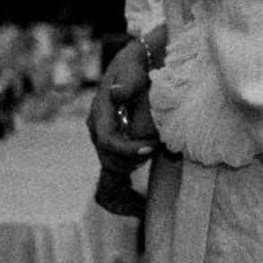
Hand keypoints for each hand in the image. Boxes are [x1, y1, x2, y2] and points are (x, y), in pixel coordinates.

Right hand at [87, 38, 158, 213]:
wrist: (146, 57)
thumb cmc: (142, 57)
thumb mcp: (136, 58)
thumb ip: (130, 74)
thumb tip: (118, 94)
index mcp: (101, 112)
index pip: (109, 142)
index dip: (129, 151)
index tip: (153, 148)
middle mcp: (100, 129)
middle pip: (111, 163)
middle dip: (135, 164)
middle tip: (162, 156)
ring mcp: (107, 140)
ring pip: (113, 172)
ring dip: (132, 178)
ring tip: (155, 172)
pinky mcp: (118, 148)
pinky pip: (112, 181)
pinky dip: (122, 195)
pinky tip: (138, 205)